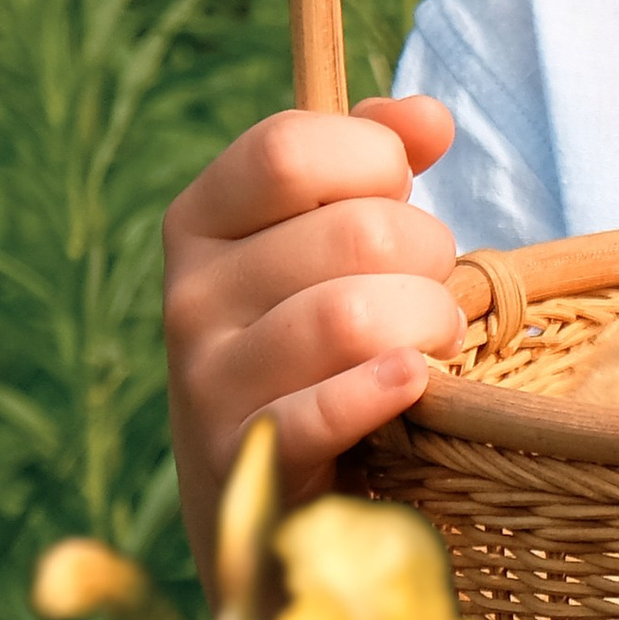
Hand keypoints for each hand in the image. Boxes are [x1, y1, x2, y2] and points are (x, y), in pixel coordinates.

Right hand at [164, 96, 464, 592]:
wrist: (269, 502)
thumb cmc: (322, 338)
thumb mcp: (334, 234)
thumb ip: (379, 156)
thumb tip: (429, 117)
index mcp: (203, 221)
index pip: (289, 147)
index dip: (374, 160)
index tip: (397, 193)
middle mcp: (188, 297)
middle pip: (357, 233)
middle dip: (429, 255)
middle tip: (428, 291)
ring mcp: (206, 384)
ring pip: (354, 316)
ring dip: (428, 325)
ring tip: (430, 342)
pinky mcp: (243, 465)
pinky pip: (321, 412)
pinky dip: (381, 392)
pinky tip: (410, 383)